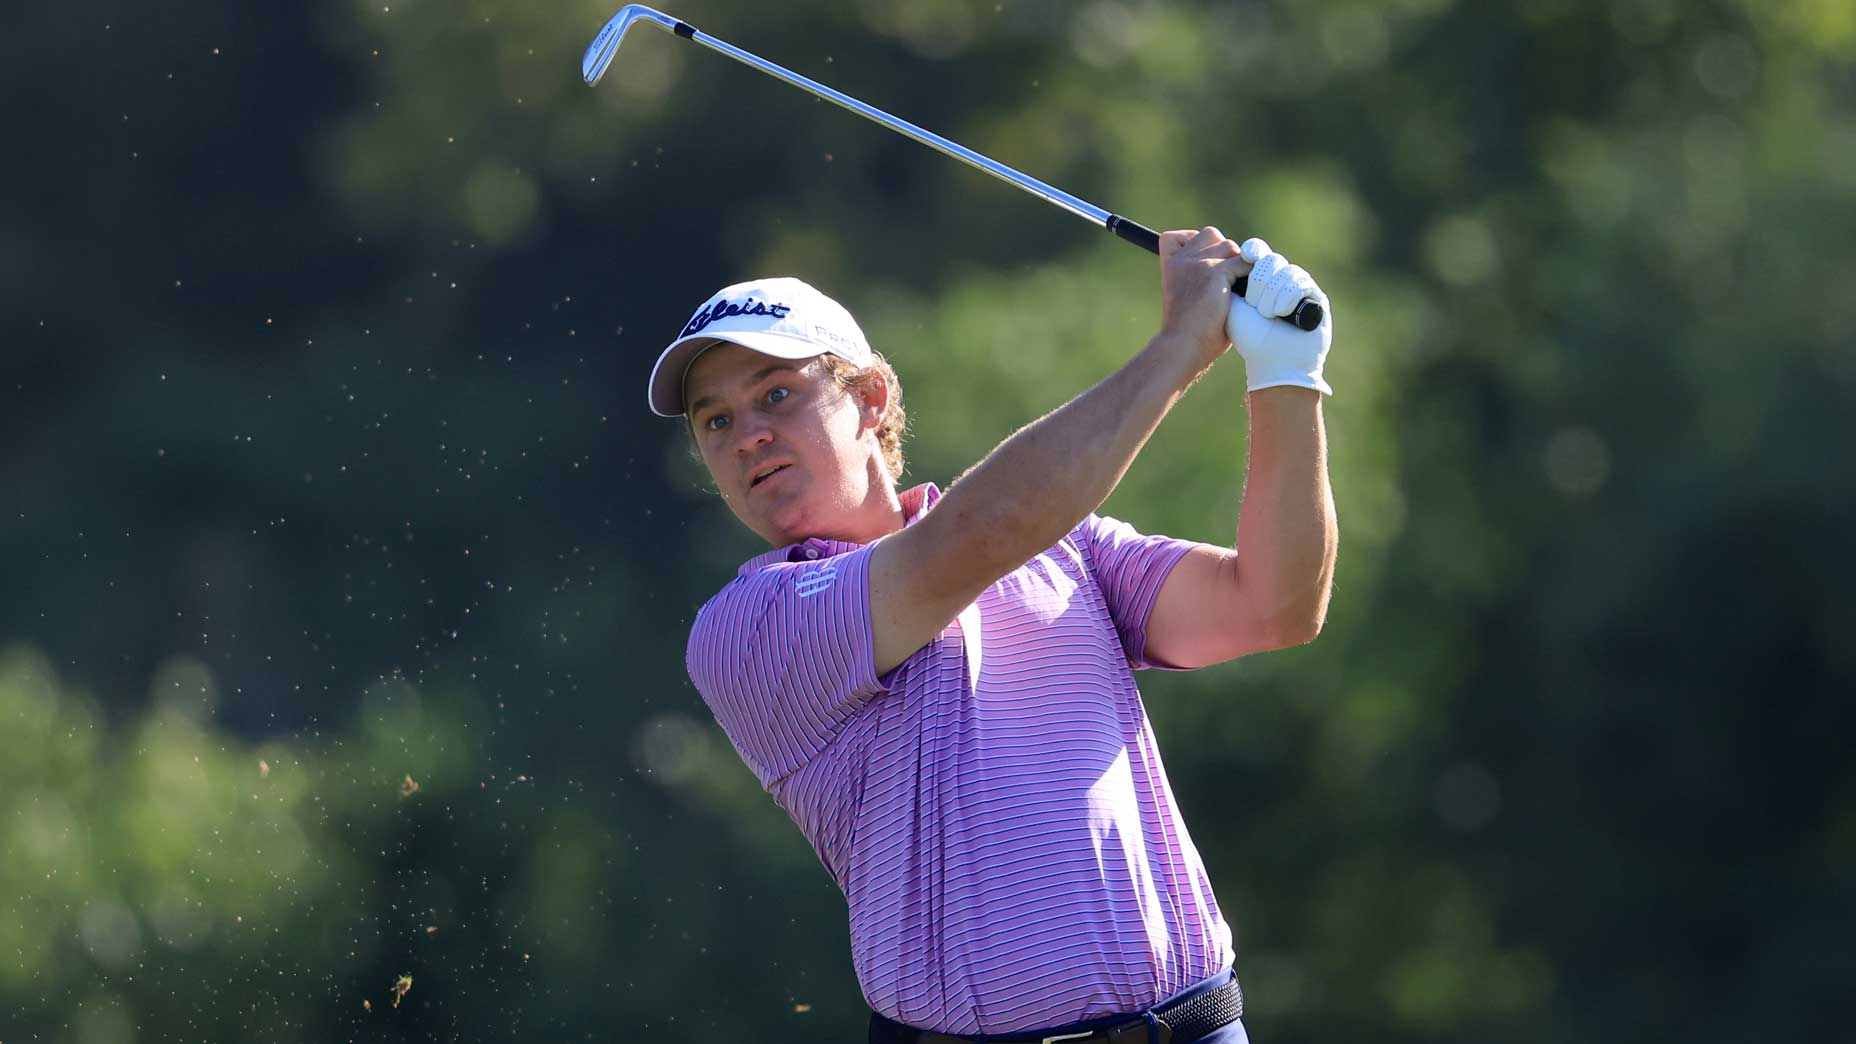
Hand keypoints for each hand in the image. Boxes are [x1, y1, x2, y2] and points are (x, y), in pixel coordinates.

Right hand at [1157, 226, 1252, 367]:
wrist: (1183, 347)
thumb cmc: (1190, 332)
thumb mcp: (1189, 298)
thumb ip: (1203, 279)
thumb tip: (1235, 270)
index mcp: (1170, 266)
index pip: (1177, 237)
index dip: (1195, 242)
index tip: (1203, 261)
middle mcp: (1182, 260)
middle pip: (1211, 234)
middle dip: (1223, 252)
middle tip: (1227, 279)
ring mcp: (1198, 263)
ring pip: (1230, 246)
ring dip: (1238, 264)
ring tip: (1236, 289)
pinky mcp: (1215, 272)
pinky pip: (1244, 262)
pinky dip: (1250, 275)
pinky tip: (1246, 293)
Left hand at [1226, 238, 1333, 394]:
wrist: (1273, 361)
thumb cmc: (1250, 338)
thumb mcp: (1233, 305)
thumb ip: (1231, 278)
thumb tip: (1231, 253)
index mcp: (1260, 279)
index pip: (1258, 252)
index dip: (1254, 251)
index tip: (1246, 255)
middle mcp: (1281, 279)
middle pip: (1271, 259)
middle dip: (1260, 282)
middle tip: (1255, 305)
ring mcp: (1300, 287)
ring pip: (1287, 271)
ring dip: (1273, 293)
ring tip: (1268, 314)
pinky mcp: (1316, 297)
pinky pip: (1302, 283)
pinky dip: (1289, 297)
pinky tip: (1282, 313)